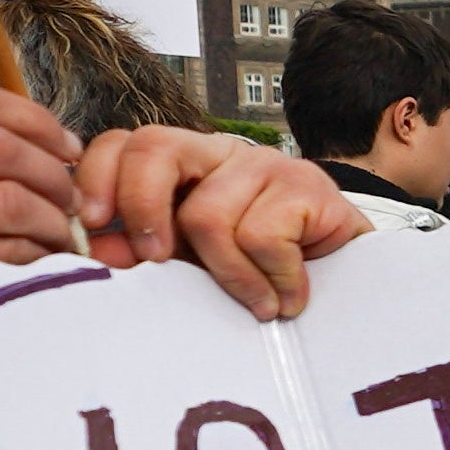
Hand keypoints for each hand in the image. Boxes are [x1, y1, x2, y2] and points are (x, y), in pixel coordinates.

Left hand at [70, 126, 364, 321]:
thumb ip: (150, 256)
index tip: (94, 226)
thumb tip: (101, 252)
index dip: (98, 178)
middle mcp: (221, 153)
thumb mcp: (197, 266)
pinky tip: (287, 297)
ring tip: (257, 305)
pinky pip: (261, 237)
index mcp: (184, 165)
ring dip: (229, 276)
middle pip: (155, 148)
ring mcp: (267, 164)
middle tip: (159, 260)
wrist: (355, 288)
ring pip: (206, 214)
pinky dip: (271, 280)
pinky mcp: (308, 186)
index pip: (124, 144)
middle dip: (141, 208)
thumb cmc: (265, 276)